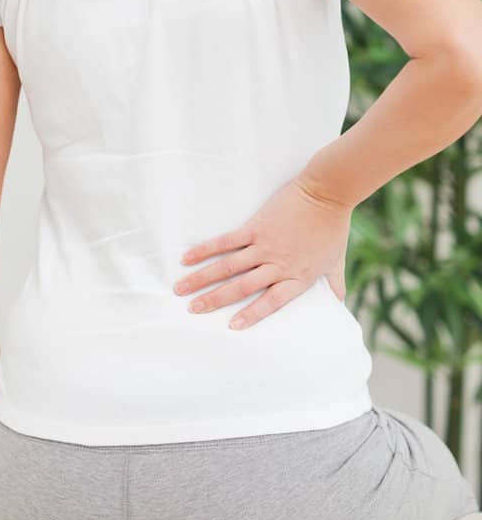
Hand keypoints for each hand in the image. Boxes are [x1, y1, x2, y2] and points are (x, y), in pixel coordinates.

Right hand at [174, 176, 350, 328]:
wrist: (327, 193)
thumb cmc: (333, 228)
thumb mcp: (336, 261)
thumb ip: (335, 284)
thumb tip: (339, 303)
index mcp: (297, 277)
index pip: (271, 302)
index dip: (251, 314)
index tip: (230, 326)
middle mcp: (278, 265)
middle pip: (240, 287)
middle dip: (214, 300)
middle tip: (191, 310)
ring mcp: (264, 246)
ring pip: (227, 267)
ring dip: (202, 279)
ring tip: (180, 289)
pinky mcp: (255, 227)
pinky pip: (226, 242)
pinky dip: (205, 250)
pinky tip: (187, 258)